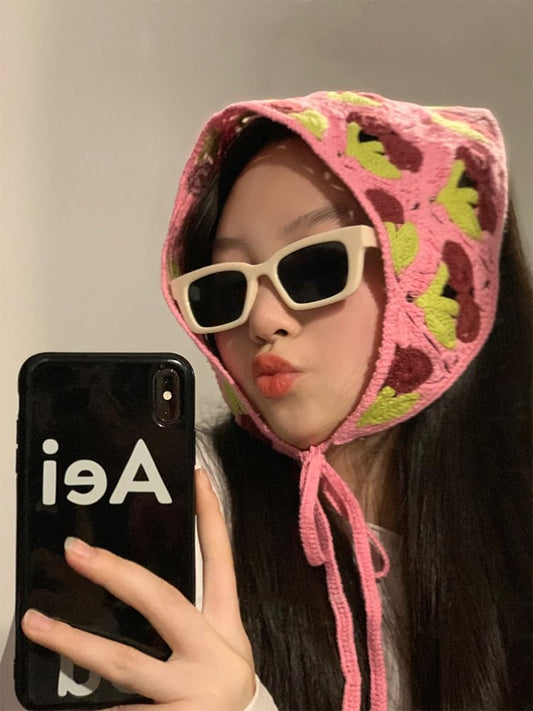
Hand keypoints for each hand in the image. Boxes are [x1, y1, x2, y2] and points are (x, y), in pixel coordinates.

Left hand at [22, 467, 255, 710]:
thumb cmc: (220, 686)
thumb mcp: (220, 648)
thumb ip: (185, 620)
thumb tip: (129, 584)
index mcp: (224, 628)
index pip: (220, 562)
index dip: (211, 518)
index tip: (195, 477)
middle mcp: (212, 654)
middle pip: (163, 601)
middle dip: (118, 573)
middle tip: (75, 550)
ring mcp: (194, 693)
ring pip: (126, 662)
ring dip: (75, 643)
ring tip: (35, 623)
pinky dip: (93, 707)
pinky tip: (59, 704)